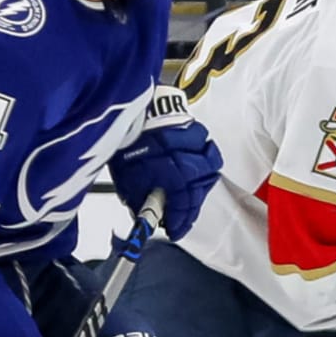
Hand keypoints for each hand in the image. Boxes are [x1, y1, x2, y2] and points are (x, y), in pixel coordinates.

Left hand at [110, 92, 222, 239]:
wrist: (128, 105)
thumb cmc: (126, 139)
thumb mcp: (126, 176)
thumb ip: (139, 197)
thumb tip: (144, 213)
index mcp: (174, 176)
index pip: (182, 208)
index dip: (178, 223)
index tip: (174, 231)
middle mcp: (191, 160)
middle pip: (198, 193)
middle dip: (189, 208)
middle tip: (180, 217)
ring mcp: (196, 143)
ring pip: (209, 170)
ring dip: (199, 185)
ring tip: (189, 192)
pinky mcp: (196, 127)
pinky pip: (207, 149)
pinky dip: (203, 160)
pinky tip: (195, 165)